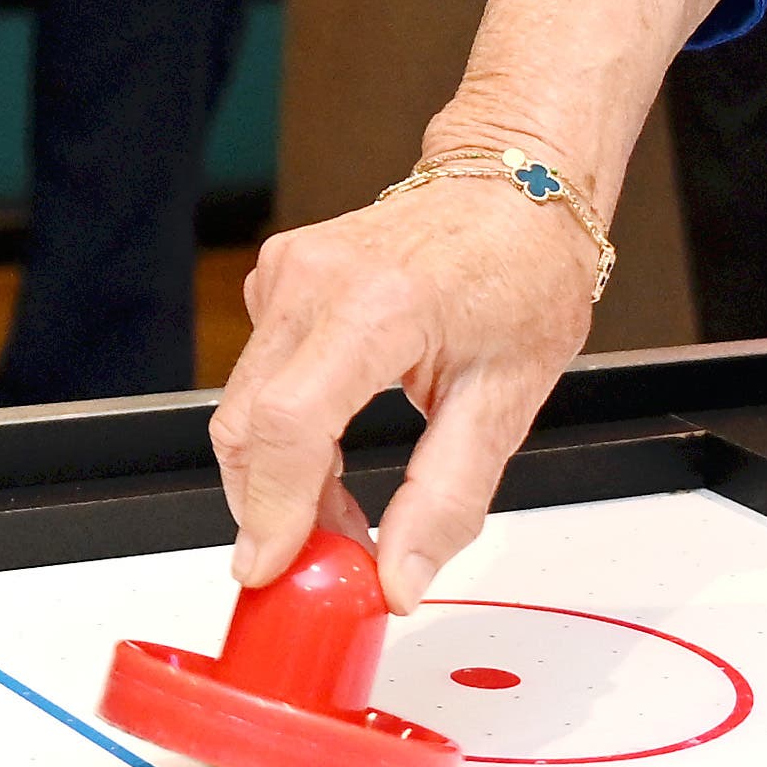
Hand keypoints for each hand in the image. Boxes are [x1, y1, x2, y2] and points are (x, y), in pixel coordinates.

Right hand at [214, 148, 609, 607]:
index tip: (270, 569)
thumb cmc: (522, 272)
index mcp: (378, 305)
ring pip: (244, 405)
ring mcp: (285, 272)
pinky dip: (283, 431)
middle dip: (271, 508)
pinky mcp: (275, 277)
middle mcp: (314, 280)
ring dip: (279, 475)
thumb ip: (446, 498)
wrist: (512, 188)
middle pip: (249, 423)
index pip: (293, 423)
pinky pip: (257, 375)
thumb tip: (399, 579)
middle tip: (325, 560)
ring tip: (342, 513)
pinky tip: (331, 452)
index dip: (271, 507)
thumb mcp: (507, 400)